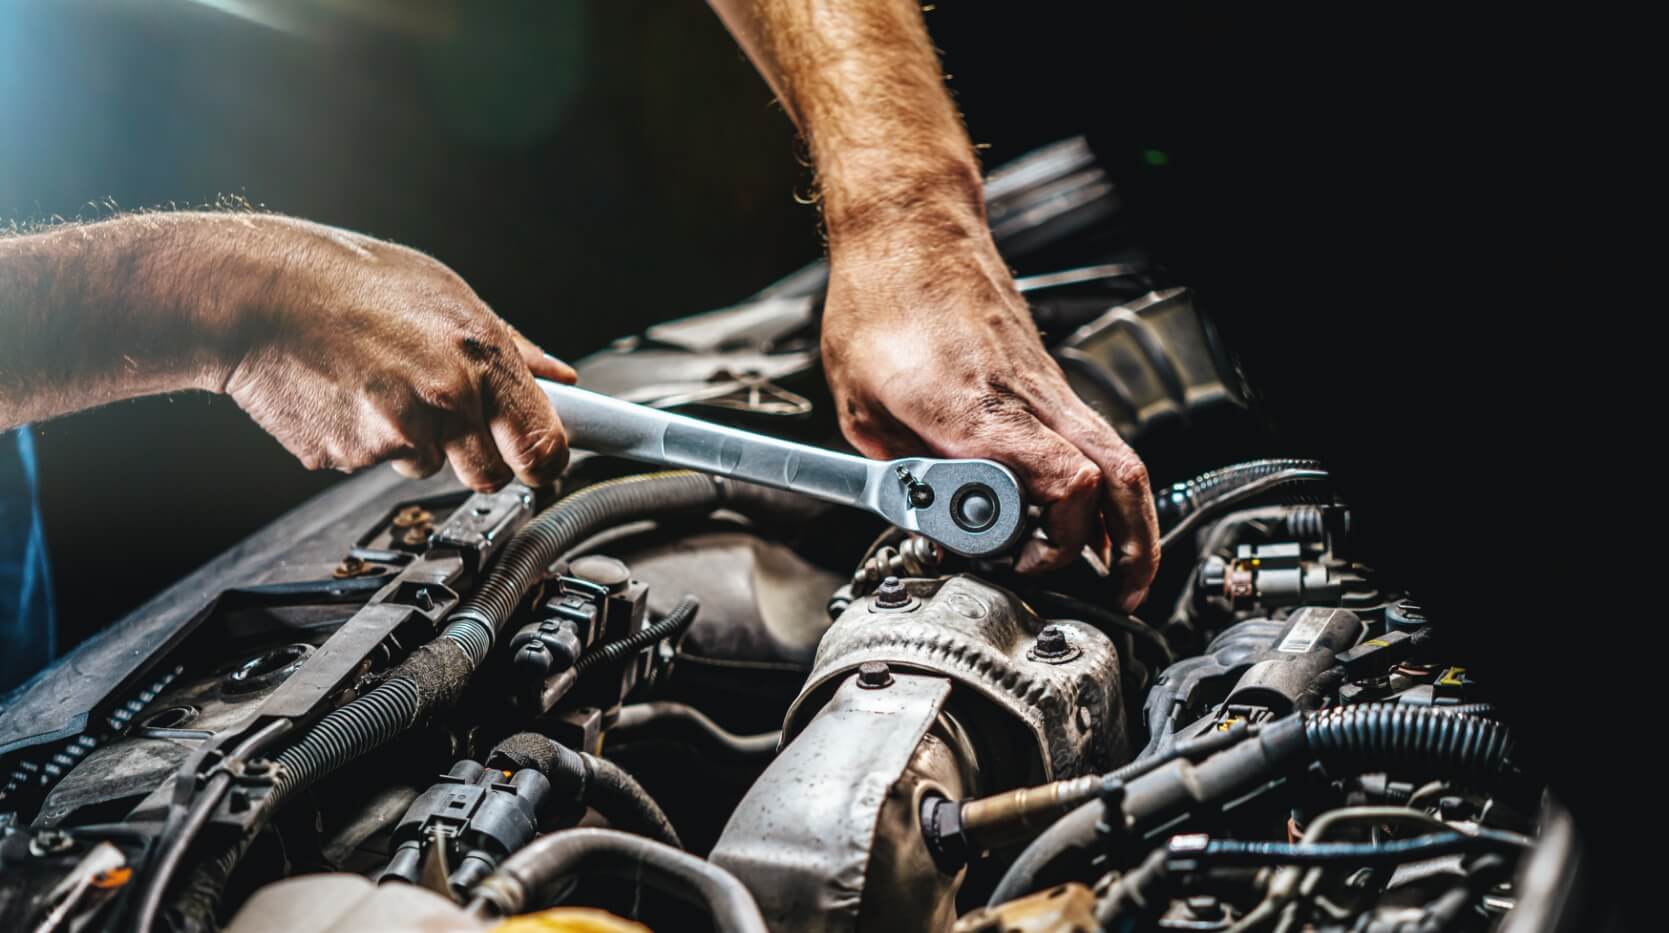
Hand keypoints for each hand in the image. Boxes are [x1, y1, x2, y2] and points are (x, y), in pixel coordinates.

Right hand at [211, 217, 574, 490]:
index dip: (546, 463)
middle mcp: (446, 399)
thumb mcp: (448, 295)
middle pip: (491, 475)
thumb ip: (514, 347)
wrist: (255, 293)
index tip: (541, 464)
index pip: (544, 445)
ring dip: (414, 442)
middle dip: (478, 457)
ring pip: (428, 468)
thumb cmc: (349, 282)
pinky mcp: (349, 457)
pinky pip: (374, 464)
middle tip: (445, 415)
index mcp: (481, 358)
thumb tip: (561, 378)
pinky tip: (347, 395)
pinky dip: (364, 440)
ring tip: (380, 385)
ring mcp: (396, 434)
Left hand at [821, 223, 1159, 608]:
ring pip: (1119, 460)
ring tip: (1119, 573)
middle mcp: (1027, 399)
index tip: (1016, 563)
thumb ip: (900, 470)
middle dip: (1129, 549)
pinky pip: (1097, 441)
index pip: (1064, 484)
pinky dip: (1106, 488)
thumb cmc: (881, 301)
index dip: (1055, 540)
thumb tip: (928, 519)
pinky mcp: (1047, 382)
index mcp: (976, 411)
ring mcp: (1046, 388)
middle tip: (1118, 595)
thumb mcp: (859, 405)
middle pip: (1116, 479)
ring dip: (1129, 524)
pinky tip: (1088, 518)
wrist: (909, 230)